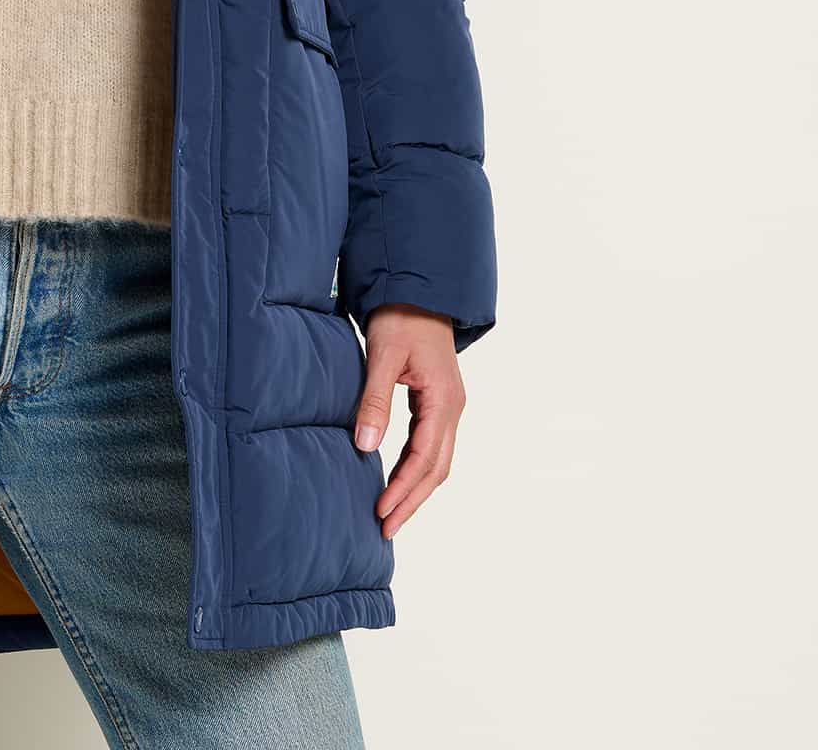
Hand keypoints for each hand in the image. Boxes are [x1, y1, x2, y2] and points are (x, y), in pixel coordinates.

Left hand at [353, 305, 464, 536]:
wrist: (419, 288)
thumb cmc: (401, 316)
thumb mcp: (383, 355)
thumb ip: (375, 399)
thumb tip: (364, 446)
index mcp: (443, 400)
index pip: (424, 458)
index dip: (402, 489)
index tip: (381, 513)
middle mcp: (453, 408)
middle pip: (436, 469)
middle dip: (411, 500)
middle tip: (385, 529)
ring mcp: (449, 406)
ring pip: (437, 461)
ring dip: (414, 489)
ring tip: (390, 514)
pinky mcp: (438, 402)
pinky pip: (431, 445)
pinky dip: (414, 468)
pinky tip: (396, 479)